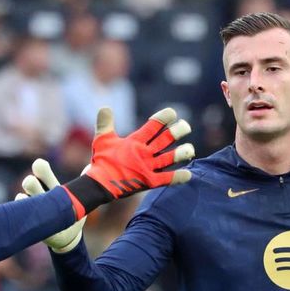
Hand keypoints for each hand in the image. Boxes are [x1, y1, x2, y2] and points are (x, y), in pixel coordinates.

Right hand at [15, 159, 85, 252]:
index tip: (40, 167)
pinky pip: (22, 214)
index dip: (40, 167)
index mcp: (50, 184)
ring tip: (41, 206)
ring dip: (29, 199)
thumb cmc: (72, 211)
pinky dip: (28, 213)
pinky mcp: (29, 220)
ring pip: (22, 197)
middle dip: (31, 183)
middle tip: (35, 185)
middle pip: (29, 182)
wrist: (67, 234)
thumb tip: (94, 167)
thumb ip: (84, 182)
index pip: (40, 168)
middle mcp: (38, 193)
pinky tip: (37, 217)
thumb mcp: (80, 197)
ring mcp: (32, 206)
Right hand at [61, 107, 193, 218]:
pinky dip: (178, 177)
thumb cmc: (101, 161)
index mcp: (134, 142)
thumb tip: (105, 106)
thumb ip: (105, 123)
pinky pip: (167, 179)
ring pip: (169, 158)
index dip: (164, 118)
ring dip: (182, 153)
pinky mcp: (149, 182)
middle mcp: (144, 153)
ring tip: (190, 149)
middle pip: (165, 140)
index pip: (153, 126)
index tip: (172, 113)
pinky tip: (189, 174)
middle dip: (177, 131)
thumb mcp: (102, 139)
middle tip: (186, 126)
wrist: (99, 184)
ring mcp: (147, 168)